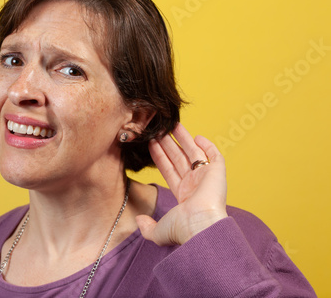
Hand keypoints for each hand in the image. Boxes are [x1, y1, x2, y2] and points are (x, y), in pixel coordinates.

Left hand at [136, 123, 227, 245]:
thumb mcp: (158, 231)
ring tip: (172, 125)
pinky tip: (198, 136)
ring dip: (184, 139)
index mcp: (183, 196)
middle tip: (159, 130)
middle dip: (169, 144)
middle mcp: (195, 185)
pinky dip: (208, 145)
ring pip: (194, 153)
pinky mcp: (218, 172)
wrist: (200, 226)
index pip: (169, 170)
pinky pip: (214, 156)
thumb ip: (147, 227)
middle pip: (180, 158)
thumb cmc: (182, 229)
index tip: (152, 144)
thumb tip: (139, 220)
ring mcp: (207, 178)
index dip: (160, 157)